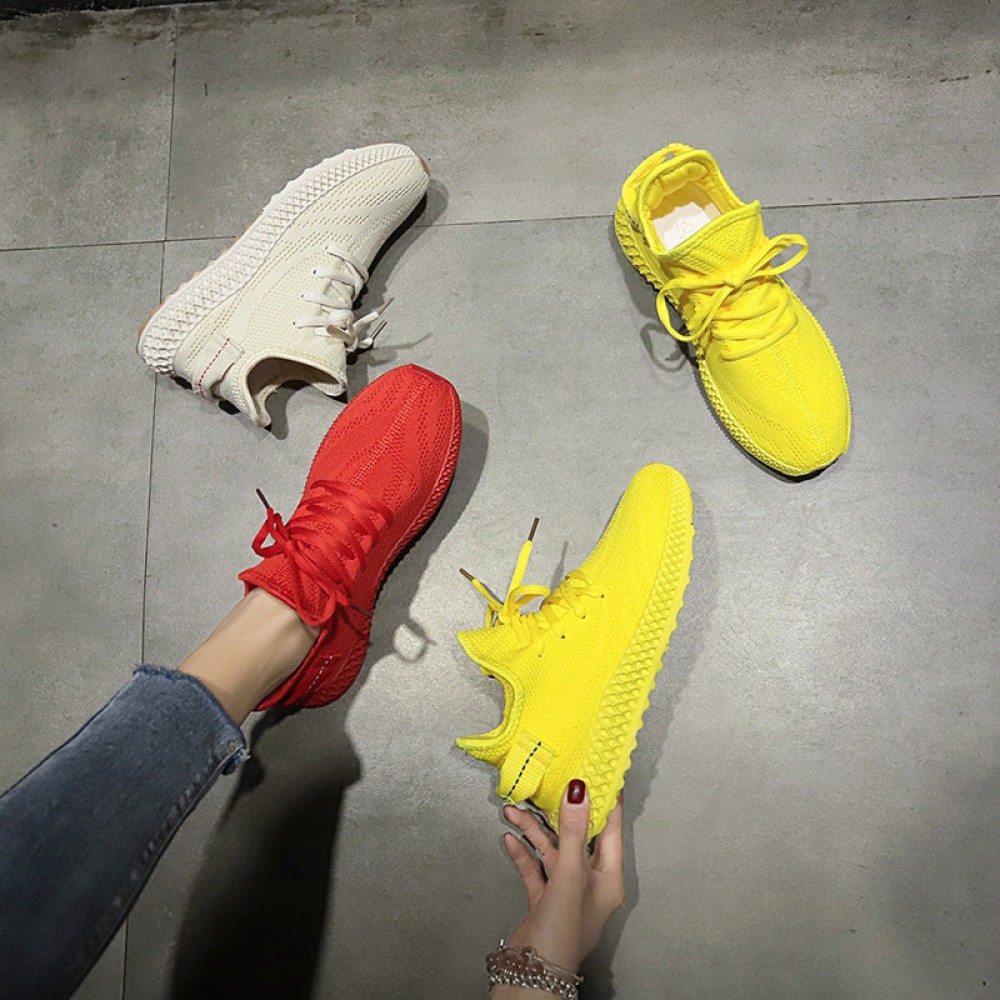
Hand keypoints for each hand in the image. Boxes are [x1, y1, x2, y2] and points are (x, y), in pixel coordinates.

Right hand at [500, 780, 624, 975]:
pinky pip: (534, 868)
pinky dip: (523, 853)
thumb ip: (573, 831)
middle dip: (558, 813)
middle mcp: (590, 882)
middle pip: (576, 837)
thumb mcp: (570, 874)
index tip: (598, 774)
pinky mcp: (545, 900)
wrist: (533, 972)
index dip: (603, 801)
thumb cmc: (563, 932)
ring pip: (551, 850)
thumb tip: (579, 791)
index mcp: (608, 877)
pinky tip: (510, 839)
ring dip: (533, 831)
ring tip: (513, 812)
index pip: (609, 830)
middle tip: (549, 787)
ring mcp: (566, 891)